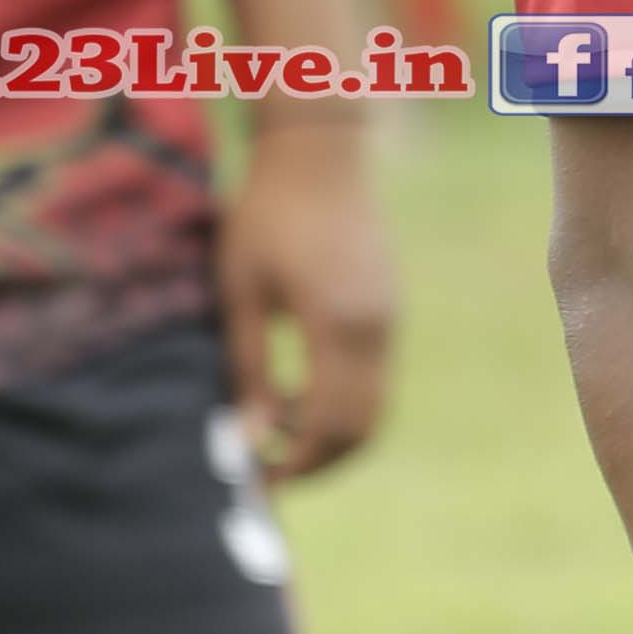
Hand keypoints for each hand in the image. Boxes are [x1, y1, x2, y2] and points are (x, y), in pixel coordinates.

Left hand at [220, 125, 401, 478]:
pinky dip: (343, 403)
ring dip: (331, 434)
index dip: (297, 463)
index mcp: (336, 324)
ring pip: (374, 407)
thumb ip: (249, 370)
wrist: (320, 153)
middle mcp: (375, 329)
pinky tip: (300, 393)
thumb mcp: (242, 294)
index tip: (260, 480)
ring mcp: (389, 320)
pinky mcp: (389, 310)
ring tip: (279, 430)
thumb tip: (251, 438)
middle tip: (271, 473)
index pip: (329, 423)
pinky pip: (375, 378)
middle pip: (361, 427)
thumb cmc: (267, 215)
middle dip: (318, 461)